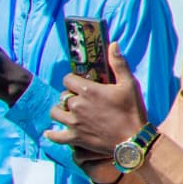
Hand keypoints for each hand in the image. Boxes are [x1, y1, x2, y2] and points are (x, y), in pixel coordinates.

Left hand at [49, 42, 147, 164]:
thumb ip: (119, 64)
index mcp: (88, 90)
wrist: (133, 139)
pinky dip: (52, 134)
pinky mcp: (75, 138)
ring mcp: (74, 123)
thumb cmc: (132, 110)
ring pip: (56, 113)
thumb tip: (113, 44)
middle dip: (69, 95)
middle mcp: (77, 105)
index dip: (72, 80)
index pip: (68, 79)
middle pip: (62, 96)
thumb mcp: (129, 84)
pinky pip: (56, 136)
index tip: (80, 83)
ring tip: (67, 111)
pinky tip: (49, 132)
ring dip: (60, 111)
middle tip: (79, 99)